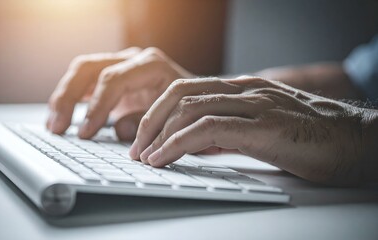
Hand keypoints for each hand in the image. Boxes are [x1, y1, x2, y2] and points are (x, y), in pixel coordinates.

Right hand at [47, 47, 192, 139]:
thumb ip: (147, 123)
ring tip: (53, 126)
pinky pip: (85, 82)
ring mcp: (121, 65)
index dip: (96, 107)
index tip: (85, 133)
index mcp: (150, 64)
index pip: (113, 80)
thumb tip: (118, 129)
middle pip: (89, 69)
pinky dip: (71, 99)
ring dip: (63, 98)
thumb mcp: (173, 117)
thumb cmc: (186, 108)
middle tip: (58, 128)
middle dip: (69, 98)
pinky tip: (60, 118)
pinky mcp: (113, 77)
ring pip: (82, 72)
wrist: (194, 100)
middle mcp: (133, 59)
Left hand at [130, 76, 368, 185]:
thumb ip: (226, 131)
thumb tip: (193, 142)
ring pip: (190, 108)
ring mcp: (254, 105)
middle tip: (137, 147)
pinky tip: (164, 157)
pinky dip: (179, 143)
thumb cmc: (308, 139)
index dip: (158, 111)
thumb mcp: (258, 131)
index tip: (144, 137)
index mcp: (242, 89)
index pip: (187, 89)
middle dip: (151, 120)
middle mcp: (245, 90)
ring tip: (145, 157)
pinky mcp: (262, 126)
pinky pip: (209, 128)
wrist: (353, 142)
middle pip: (180, 93)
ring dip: (159, 134)